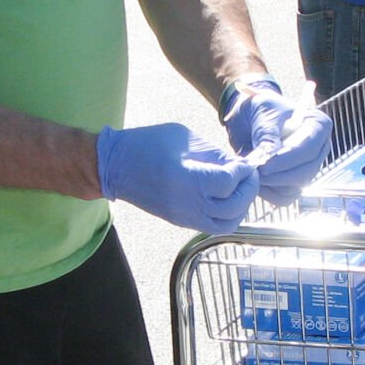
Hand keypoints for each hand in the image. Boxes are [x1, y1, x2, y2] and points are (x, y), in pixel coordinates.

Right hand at [96, 123, 259, 233]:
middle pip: (233, 207)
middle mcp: (187, 203)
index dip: (244, 172)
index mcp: (187, 178)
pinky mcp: (180, 221)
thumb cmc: (147, 145)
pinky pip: (213, 226)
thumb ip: (215, 153)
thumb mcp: (185, 139)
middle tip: (248, 175)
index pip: (229, 183)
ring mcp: (184, 216)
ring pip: (226, 224)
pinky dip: (227, 215)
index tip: (245, 162)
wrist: (115, 166)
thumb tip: (239, 164)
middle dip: (248, 190)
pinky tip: (226, 197)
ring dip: (240, 207)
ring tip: (240, 188)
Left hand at [222, 78, 334, 204]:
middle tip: (254, 170)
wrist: (249, 118)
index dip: (287, 160)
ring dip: (270, 184)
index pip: (309, 149)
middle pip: (305, 172)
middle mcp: (318, 150)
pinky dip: (267, 193)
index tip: (264, 164)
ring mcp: (307, 169)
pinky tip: (254, 179)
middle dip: (277, 175)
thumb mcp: (263, 113)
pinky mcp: (294, 183)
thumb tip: (270, 156)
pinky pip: (284, 198)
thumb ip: (268, 134)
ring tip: (251, 170)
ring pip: (294, 188)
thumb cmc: (260, 109)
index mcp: (318, 126)